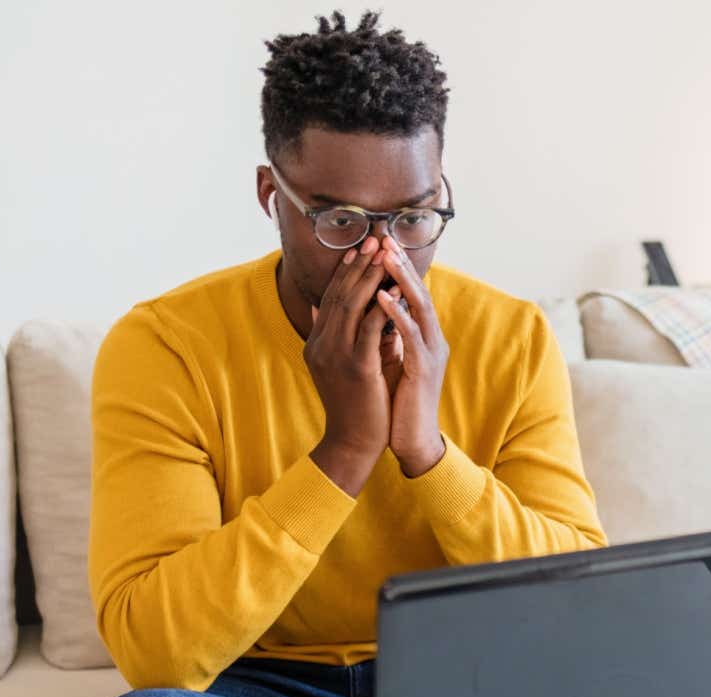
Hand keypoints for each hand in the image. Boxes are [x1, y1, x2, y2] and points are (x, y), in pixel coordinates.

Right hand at [304, 236, 395, 495]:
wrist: (353, 442)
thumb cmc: (354, 404)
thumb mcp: (336, 365)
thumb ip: (333, 336)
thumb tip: (321, 308)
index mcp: (318, 342)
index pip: (331, 297)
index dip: (346, 271)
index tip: (360, 248)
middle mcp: (322, 344)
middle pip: (340, 294)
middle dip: (359, 265)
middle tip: (374, 240)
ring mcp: (336, 354)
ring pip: (353, 305)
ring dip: (370, 277)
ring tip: (385, 255)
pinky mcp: (356, 366)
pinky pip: (369, 327)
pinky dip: (381, 306)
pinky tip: (393, 289)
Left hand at [375, 236, 450, 477]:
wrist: (413, 440)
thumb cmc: (398, 403)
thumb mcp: (388, 361)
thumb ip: (381, 336)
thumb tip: (364, 312)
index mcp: (424, 338)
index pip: (411, 295)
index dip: (397, 269)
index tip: (378, 245)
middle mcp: (432, 340)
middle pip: (419, 292)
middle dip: (401, 265)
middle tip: (384, 238)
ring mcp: (431, 354)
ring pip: (420, 307)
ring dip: (402, 280)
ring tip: (385, 257)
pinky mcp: (424, 370)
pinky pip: (411, 336)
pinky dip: (397, 314)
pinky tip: (382, 298)